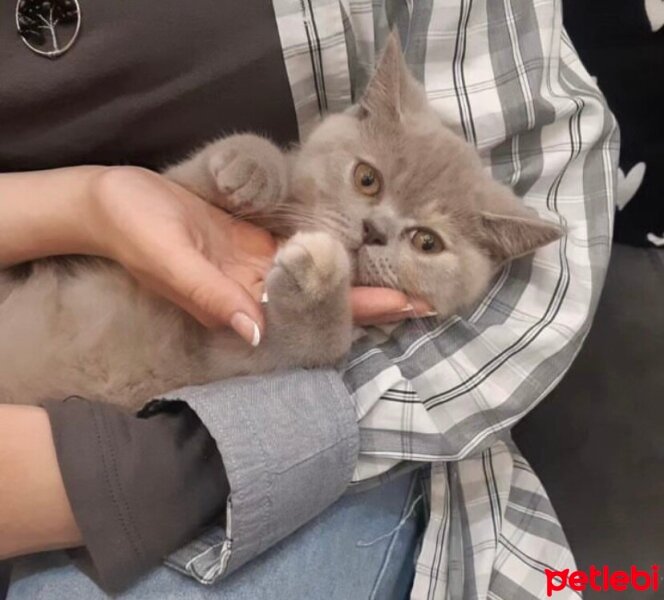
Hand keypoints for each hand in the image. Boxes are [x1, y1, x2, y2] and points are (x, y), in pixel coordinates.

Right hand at [91, 167, 432, 338]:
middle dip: (377, 296)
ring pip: (321, 271)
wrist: (114, 202)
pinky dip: (331, 246)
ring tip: (405, 268)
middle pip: (328, 296)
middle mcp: (258, 289)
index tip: (408, 308)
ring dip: (361, 273)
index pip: (314, 312)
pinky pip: (300, 244)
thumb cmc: (135, 230)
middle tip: (428, 293)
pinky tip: (359, 243)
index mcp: (242, 302)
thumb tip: (255, 332)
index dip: (361, 311)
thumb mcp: (167, 261)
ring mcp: (260, 263)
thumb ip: (208, 294)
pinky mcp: (255, 238)